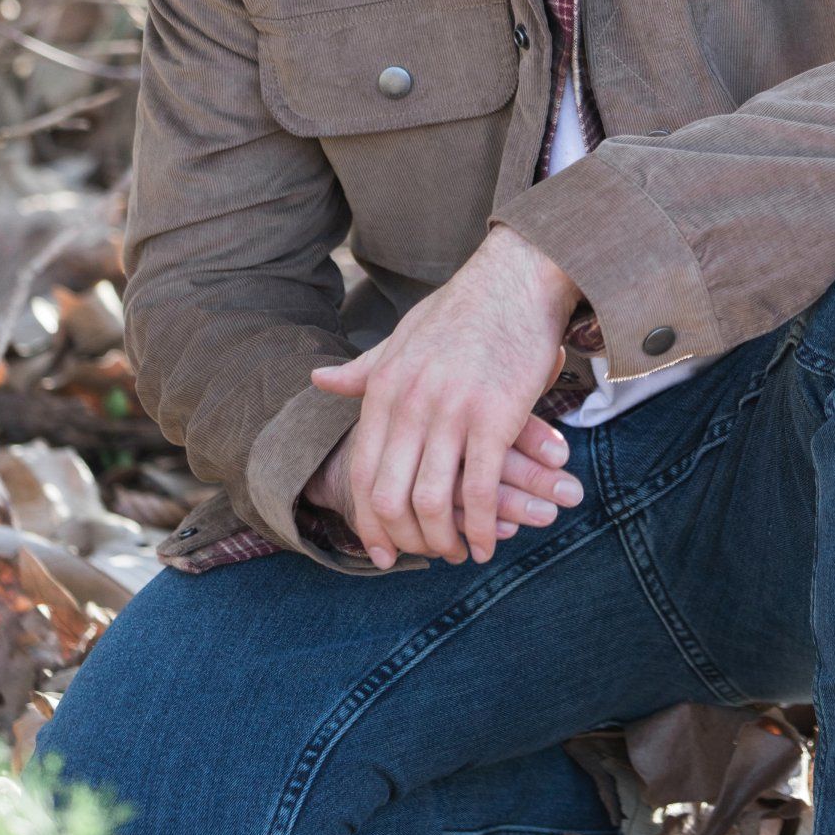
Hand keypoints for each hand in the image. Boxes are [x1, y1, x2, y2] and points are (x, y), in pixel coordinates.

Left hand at [309, 226, 579, 567]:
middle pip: (390, 495)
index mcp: (383, 389)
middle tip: (422, 558)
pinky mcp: (495, 416)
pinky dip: (481, 525)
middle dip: (403, 540)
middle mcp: (409, 403)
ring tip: (457, 554)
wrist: (517, 277)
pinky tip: (487, 543)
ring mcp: (451, 411)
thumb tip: (318, 380)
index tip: (381, 551)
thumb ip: (363, 370)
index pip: (361, 472)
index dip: (368, 520)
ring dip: (443, 540)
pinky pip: (480, 487)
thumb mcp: (402, 337)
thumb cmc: (463, 309)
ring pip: (433, 500)